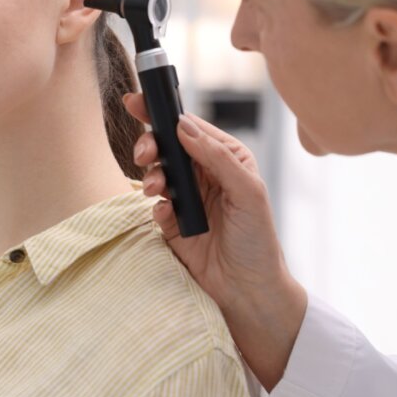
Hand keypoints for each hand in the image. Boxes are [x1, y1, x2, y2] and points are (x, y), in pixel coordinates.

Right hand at [123, 93, 307, 389]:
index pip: (191, 127)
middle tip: (145, 154)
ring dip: (151, 175)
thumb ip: (217, 157)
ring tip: (156, 189)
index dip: (164, 113)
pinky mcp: (173, 223)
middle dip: (151, 145)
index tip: (138, 103)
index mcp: (228, 159)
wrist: (248, 292)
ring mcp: (188, 198)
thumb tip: (183, 126)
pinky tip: (166, 215)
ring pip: (157, 172)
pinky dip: (154, 206)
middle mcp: (206, 174)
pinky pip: (154, 205)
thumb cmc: (258, 241)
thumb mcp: (248, 193)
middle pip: (167, 146)